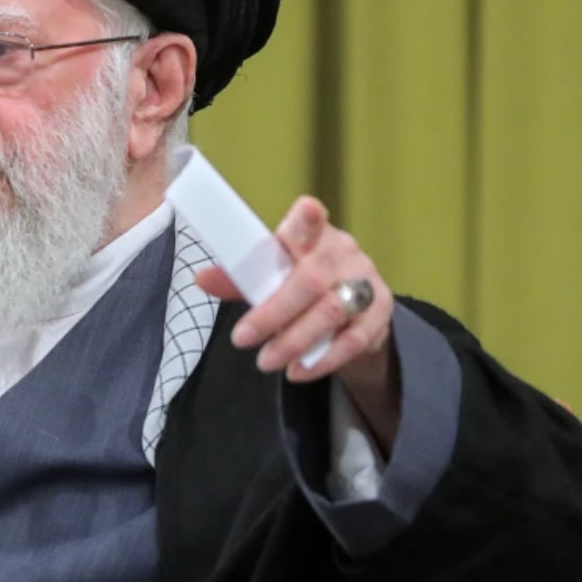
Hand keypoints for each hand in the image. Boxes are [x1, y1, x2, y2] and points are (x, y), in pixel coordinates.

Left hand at [195, 196, 400, 448]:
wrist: (355, 314)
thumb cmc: (301, 285)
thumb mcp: (271, 277)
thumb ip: (240, 278)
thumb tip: (201, 278)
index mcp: (313, 235)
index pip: (310, 222)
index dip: (309, 219)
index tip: (308, 210)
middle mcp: (343, 253)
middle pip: (310, 280)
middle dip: (273, 313)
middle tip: (241, 339)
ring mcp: (365, 282)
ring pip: (331, 311)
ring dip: (294, 340)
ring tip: (266, 362)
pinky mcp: (380, 314)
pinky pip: (352, 340)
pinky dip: (323, 359)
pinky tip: (298, 372)